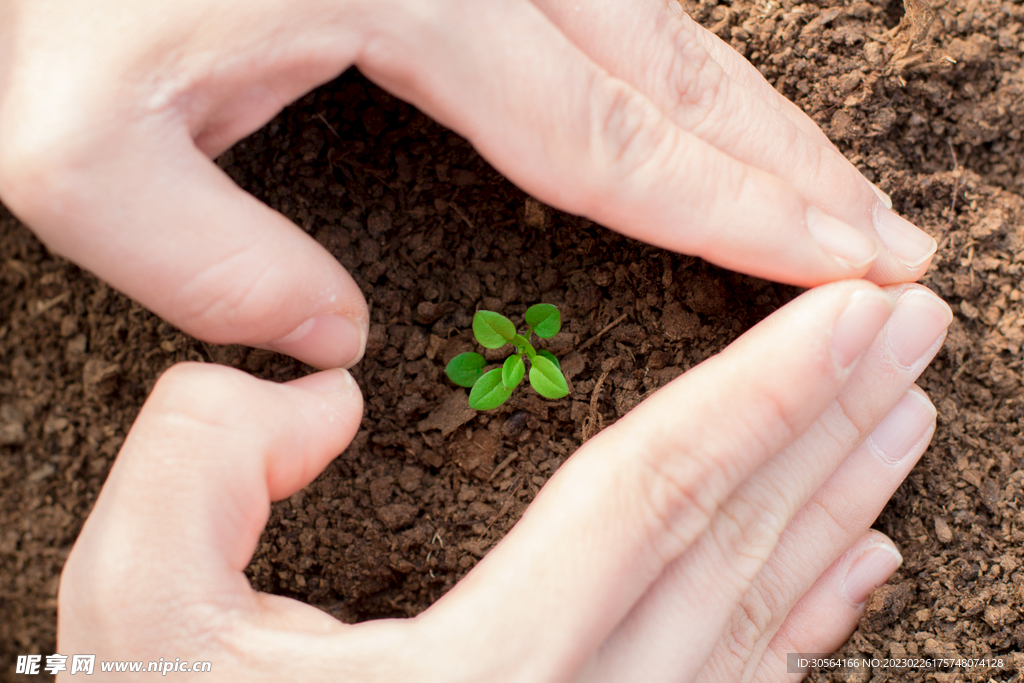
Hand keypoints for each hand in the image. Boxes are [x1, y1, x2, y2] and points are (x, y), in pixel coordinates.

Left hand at [0, 0, 935, 368]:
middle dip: (787, 167)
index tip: (828, 264)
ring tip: (829, 193)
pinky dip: (679, 76)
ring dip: (753, 120)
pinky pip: (609, 7)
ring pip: (658, 28)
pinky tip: (715, 119)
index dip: (729, 213)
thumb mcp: (72, 152)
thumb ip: (208, 263)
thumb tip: (331, 338)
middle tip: (883, 239)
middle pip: (669, 74)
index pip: (604, 136)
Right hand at [58, 281, 950, 680]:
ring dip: (833, 509)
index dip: (757, 393)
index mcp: (476, 682)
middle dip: (829, 426)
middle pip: (728, 552)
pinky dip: (801, 621)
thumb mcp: (138, 610)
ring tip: (896, 423)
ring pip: (753, 622)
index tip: (848, 311)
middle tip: (907, 331)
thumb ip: (205, 465)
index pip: (646, 498)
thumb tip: (329, 398)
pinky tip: (846, 568)